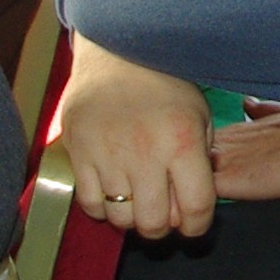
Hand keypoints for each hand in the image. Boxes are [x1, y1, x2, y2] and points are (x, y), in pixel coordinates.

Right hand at [55, 47, 216, 238]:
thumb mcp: (199, 115)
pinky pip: (90, 203)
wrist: (116, 52)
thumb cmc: (164, 84)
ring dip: (131, 217)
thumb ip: (201, 160)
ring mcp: (108, 154)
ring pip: (120, 217)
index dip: (198, 225)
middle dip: (162, 227)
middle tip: (162, 214)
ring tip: (136, 198)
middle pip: (153, 223)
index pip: (196, 207)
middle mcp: (145, 152)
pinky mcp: (78, 152)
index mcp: (182, 141)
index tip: (194, 224)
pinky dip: (103, 206)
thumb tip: (192, 206)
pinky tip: (112, 188)